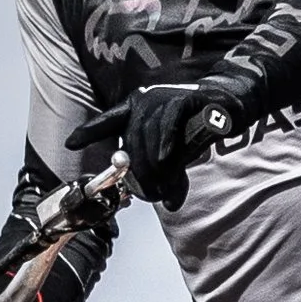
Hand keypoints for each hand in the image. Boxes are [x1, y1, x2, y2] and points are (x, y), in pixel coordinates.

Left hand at [68, 71, 261, 210]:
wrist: (231, 104)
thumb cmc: (200, 125)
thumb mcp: (179, 152)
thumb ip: (171, 173)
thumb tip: (169, 203)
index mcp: (138, 107)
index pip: (108, 121)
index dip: (88, 131)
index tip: (70, 144)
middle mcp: (147, 100)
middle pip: (131, 139)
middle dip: (137, 172)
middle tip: (148, 194)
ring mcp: (165, 97)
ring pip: (149, 134)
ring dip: (154, 165)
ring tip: (162, 187)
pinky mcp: (186, 98)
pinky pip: (170, 122)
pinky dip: (166, 142)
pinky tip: (166, 159)